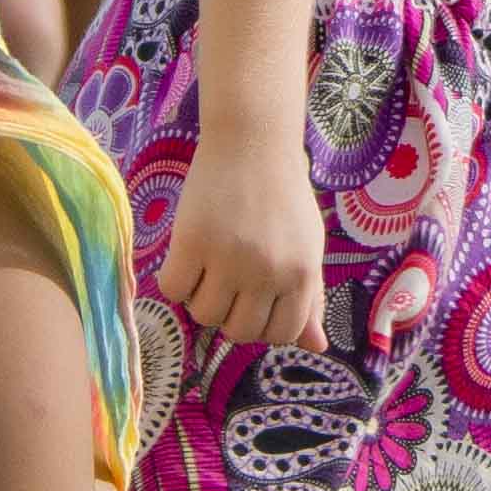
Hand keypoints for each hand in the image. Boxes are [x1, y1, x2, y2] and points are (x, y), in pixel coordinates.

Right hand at [160, 119, 323, 349]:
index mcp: (302, 274)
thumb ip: (311, 300)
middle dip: (230, 313)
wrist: (253, 142)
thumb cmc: (283, 197)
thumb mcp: (307, 248)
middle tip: (228, 280)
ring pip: (204, 315)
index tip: (253, 300)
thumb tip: (317, 348)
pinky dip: (175, 280)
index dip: (262, 324)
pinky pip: (173, 289)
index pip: (280, 334)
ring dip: (201, 298)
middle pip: (239, 331)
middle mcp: (268, 272)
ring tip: (208, 265)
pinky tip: (187, 256)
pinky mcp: (192, 241)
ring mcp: (229, 258)